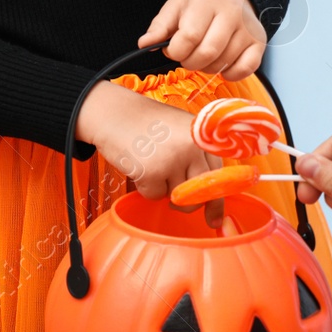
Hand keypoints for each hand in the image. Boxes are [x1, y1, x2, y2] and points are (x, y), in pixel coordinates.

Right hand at [75, 82, 226, 226]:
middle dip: (187, 203)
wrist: (113, 111)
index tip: (214, 220)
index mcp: (203, 136)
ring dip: (162, 189)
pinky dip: (145, 188)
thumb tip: (210, 203)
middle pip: (200, 193)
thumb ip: (196, 157)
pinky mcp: (152, 171)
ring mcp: (173, 159)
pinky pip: (155, 196)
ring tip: (151, 163)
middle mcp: (192, 147)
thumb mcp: (180, 131)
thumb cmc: (146, 123)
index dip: (216, 199)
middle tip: (172, 198)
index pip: (218, 176)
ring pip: (177, 198)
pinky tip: (138, 166)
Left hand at [139, 0, 266, 79]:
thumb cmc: (201, 4)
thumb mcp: (176, 7)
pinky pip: (245, 69)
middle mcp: (231, 14)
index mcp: (206, 2)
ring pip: (223, 63)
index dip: (175, 51)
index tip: (172, 49)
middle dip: (190, 62)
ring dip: (207, 68)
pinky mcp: (259, 43)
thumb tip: (144, 44)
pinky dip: (229, 74)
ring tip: (203, 55)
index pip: (188, 37)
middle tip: (187, 55)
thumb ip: (159, 27)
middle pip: (207, 53)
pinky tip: (221, 64)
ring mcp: (248, 29)